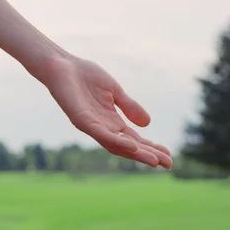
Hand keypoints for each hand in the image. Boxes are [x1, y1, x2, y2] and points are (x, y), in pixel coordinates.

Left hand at [39, 55, 172, 168]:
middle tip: (169, 164)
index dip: (151, 147)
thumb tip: (148, 124)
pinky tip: (133, 146)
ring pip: (117, 145)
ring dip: (137, 154)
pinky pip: (101, 134)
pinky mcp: (81, 120)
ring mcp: (92, 126)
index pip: (134, 139)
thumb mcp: (115, 91)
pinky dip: (117, 141)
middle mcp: (102, 128)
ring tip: (154, 161)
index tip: (169, 155)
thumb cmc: (85, 76)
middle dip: (148, 155)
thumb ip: (129, 106)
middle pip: (129, 147)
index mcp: (111, 122)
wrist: (61, 65)